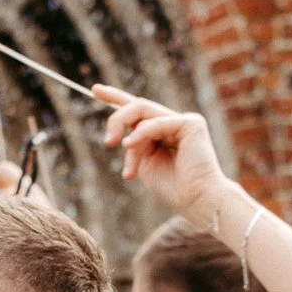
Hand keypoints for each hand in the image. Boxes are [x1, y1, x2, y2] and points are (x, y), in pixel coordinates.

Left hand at [92, 93, 241, 243]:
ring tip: (114, 146)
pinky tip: (129, 144)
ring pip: (143, 111)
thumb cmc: (173, 189)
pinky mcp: (191, 123)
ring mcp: (183, 121)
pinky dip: (141, 133)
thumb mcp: (144, 164)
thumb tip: (124, 135)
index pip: (137, 110)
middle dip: (117, 119)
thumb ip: (135, 145)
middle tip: (108, 142)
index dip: (116, 98)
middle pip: (137, 107)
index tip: (95, 90)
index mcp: (162, 132)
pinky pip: (157, 122)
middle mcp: (173, 123)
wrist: (196, 201)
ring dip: (126, 129)